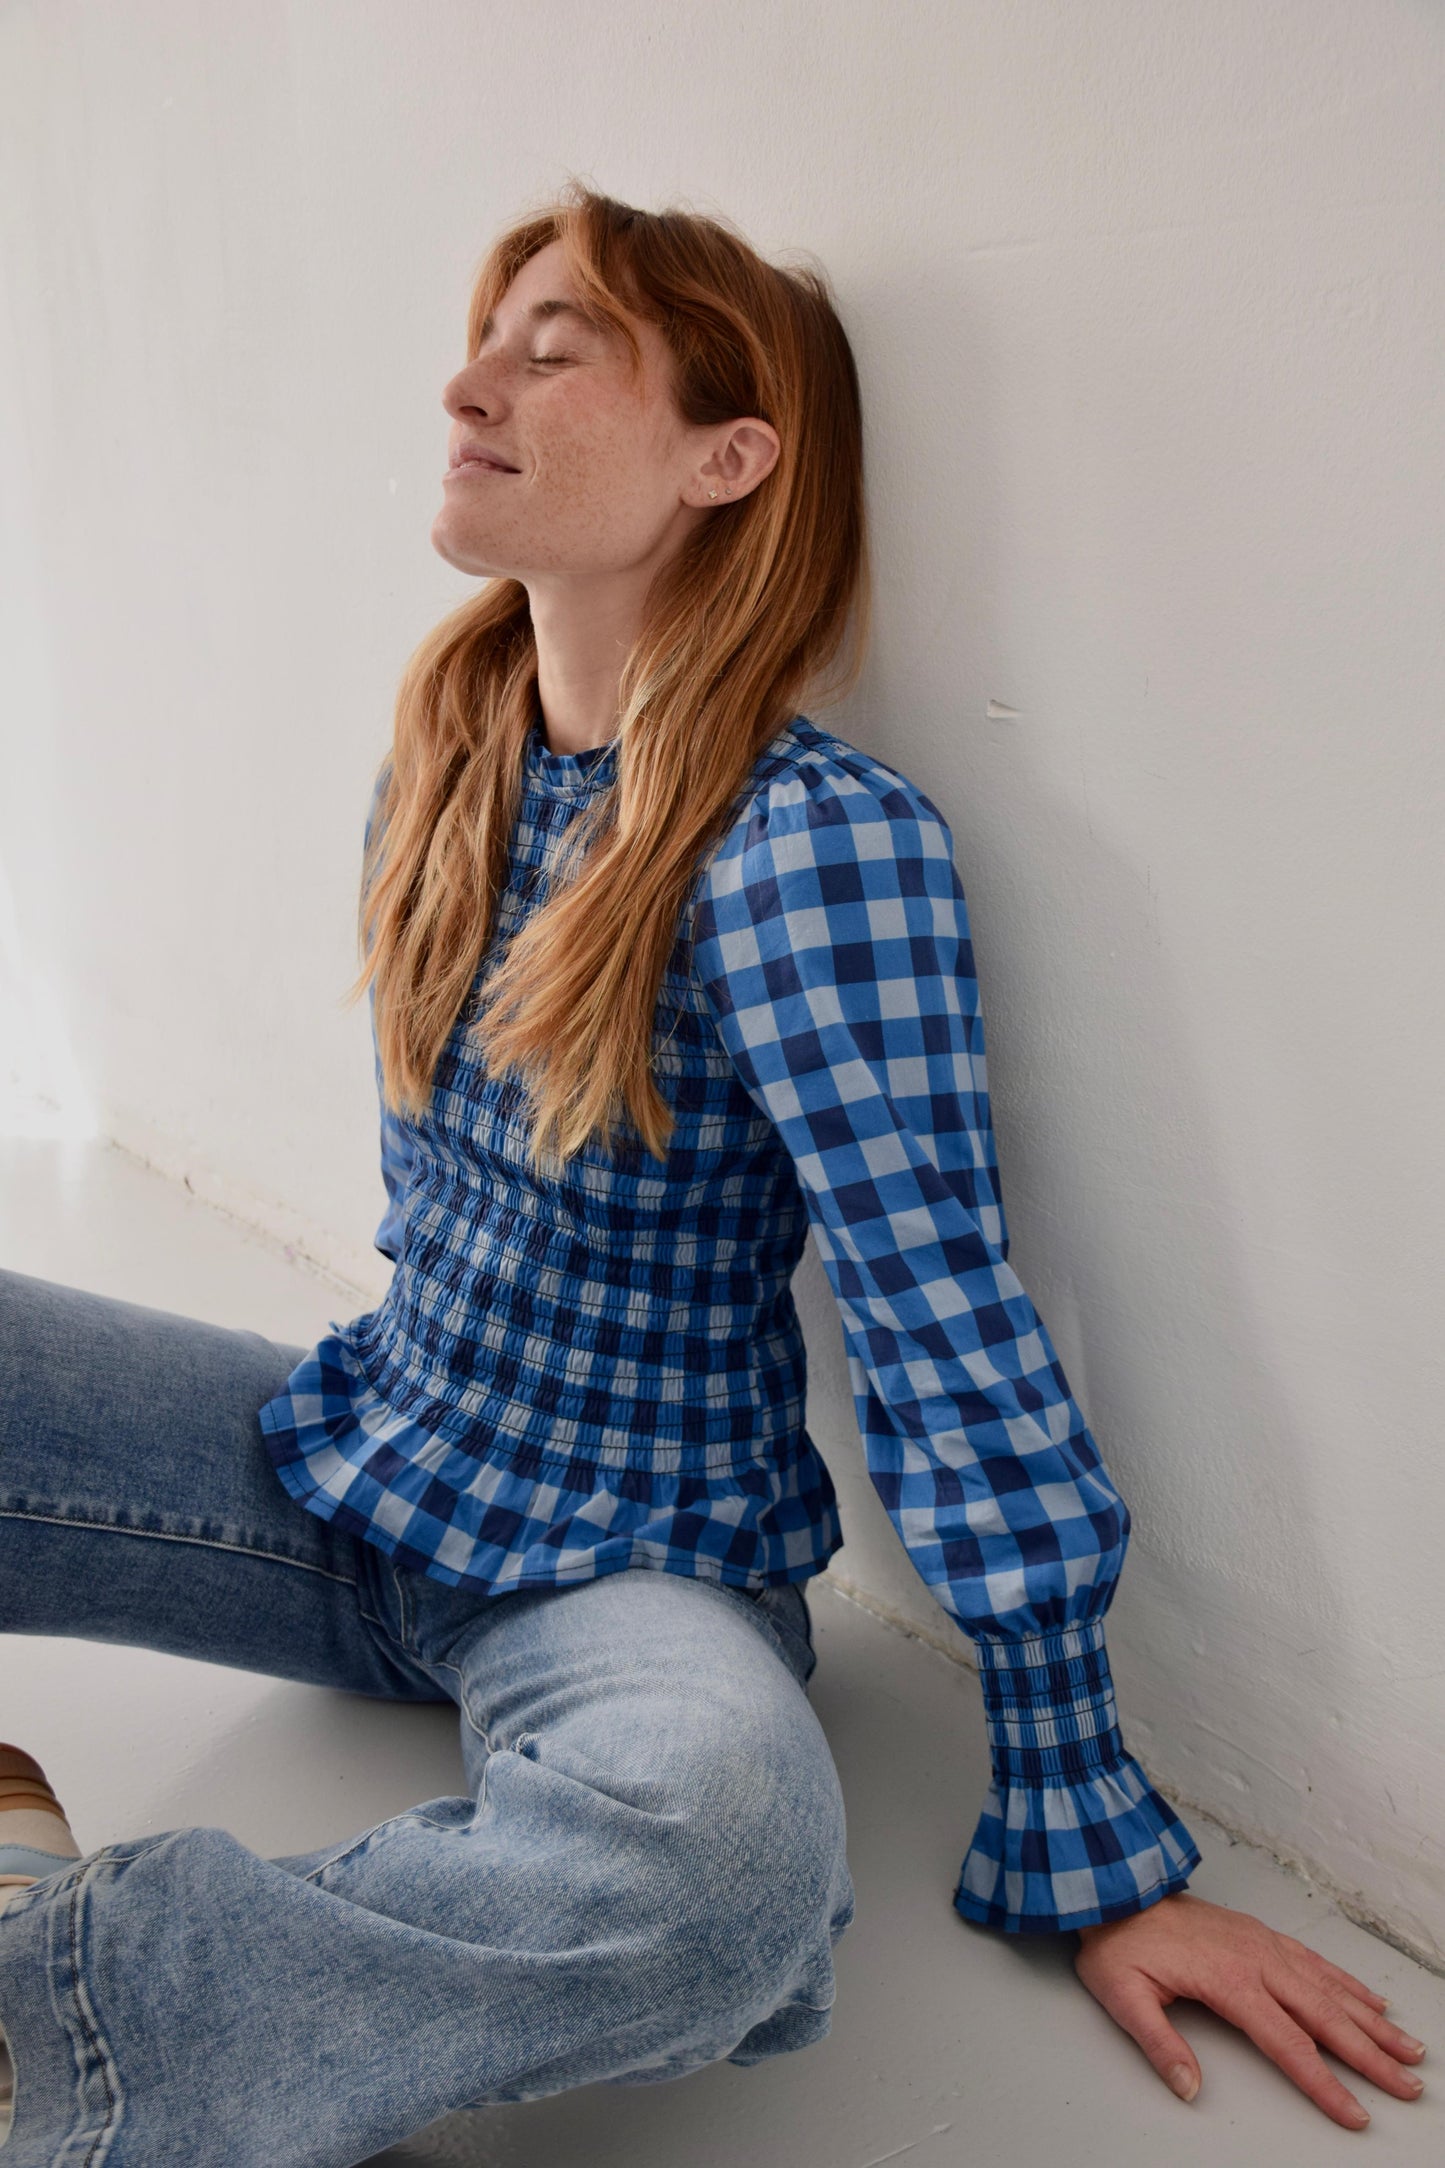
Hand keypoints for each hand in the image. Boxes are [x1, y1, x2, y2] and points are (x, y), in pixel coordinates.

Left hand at [1073, 1891, 1427, 2129]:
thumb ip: (1159, 2044)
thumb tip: (1188, 2087)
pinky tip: (1371, 2000)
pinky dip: (1348, 1982)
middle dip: (1371, 2055)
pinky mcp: (1261, 1934)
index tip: (1355, 2113)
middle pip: (1325, 2016)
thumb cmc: (1120, 1945)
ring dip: (1372, 2021)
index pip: (1288, 2044)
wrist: (1118, 1890)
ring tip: (1409, 2047)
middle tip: (1409, 2085)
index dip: (1325, 2084)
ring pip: (1329, 1988)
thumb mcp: (1123, 1996)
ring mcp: (1262, 1943)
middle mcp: (1256, 1960)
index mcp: (1229, 1980)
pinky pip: (1315, 1961)